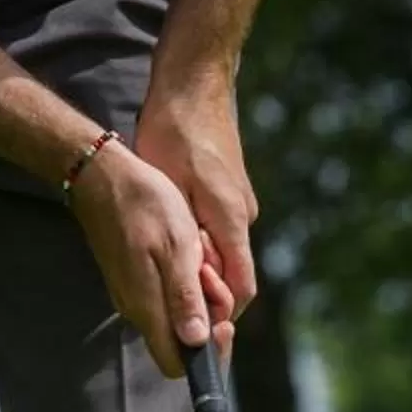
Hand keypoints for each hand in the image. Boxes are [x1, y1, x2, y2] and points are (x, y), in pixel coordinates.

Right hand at [66, 140, 213, 378]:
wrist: (101, 175)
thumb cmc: (143, 204)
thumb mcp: (176, 247)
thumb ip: (184, 297)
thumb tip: (196, 342)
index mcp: (148, 308)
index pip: (176, 365)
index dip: (206, 355)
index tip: (223, 324)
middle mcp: (137, 310)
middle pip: (180, 342)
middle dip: (207, 319)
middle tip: (210, 278)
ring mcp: (132, 296)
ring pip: (174, 317)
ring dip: (197, 295)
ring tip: (197, 258)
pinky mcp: (131, 280)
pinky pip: (164, 296)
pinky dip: (183, 281)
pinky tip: (185, 252)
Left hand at [134, 86, 258, 319]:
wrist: (195, 81)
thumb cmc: (174, 130)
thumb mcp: (170, 187)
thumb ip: (186, 238)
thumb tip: (192, 283)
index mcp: (231, 220)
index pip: (239, 289)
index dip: (220, 316)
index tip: (197, 329)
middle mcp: (244, 215)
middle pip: (233, 275)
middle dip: (207, 296)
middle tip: (173, 303)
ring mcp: (241, 202)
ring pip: (225, 253)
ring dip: (201, 268)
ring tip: (168, 269)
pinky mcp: (232, 191)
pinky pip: (221, 232)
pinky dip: (202, 245)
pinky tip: (175, 240)